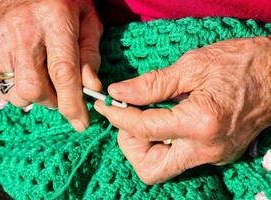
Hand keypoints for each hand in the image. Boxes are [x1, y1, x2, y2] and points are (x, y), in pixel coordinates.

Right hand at [0, 0, 102, 131]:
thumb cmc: (63, 4)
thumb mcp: (88, 23)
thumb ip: (91, 55)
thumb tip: (90, 87)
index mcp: (55, 19)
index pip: (63, 72)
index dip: (72, 103)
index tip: (81, 122)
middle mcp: (23, 30)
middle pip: (35, 88)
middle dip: (53, 101)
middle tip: (62, 91)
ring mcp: (0, 39)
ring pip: (17, 94)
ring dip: (36, 96)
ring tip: (44, 77)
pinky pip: (3, 87)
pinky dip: (20, 88)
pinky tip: (29, 71)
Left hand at [94, 37, 270, 183]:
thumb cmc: (241, 63)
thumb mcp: (192, 66)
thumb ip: (151, 84)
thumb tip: (120, 92)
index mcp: (200, 123)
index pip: (143, 129)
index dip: (118, 117)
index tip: (107, 105)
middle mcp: (206, 149)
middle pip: (150, 170)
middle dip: (131, 145)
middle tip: (130, 117)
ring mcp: (213, 156)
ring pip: (163, 168)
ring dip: (145, 146)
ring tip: (146, 116)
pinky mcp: (216, 155)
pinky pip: (178, 158)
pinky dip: (162, 143)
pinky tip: (164, 120)